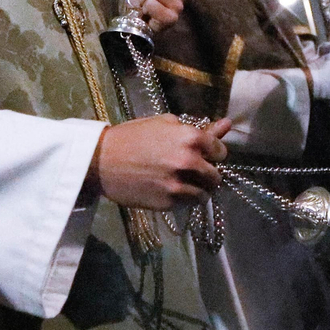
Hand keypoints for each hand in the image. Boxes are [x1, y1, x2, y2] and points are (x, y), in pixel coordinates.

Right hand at [96, 114, 230, 209]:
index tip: (204, 155)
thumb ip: (200, 128)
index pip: (220, 151)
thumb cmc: (132, 136)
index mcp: (190, 138)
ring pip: (206, 194)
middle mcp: (188, 162)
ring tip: (185, 183)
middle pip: (216, 175)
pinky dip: (185, 199)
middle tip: (195, 172)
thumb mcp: (165, 124)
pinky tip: (172, 190)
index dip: (213, 153)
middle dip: (208, 173)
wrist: (102, 160)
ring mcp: (179, 184)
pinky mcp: (168, 203)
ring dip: (199, 189)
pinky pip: (189, 204)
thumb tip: (227, 125)